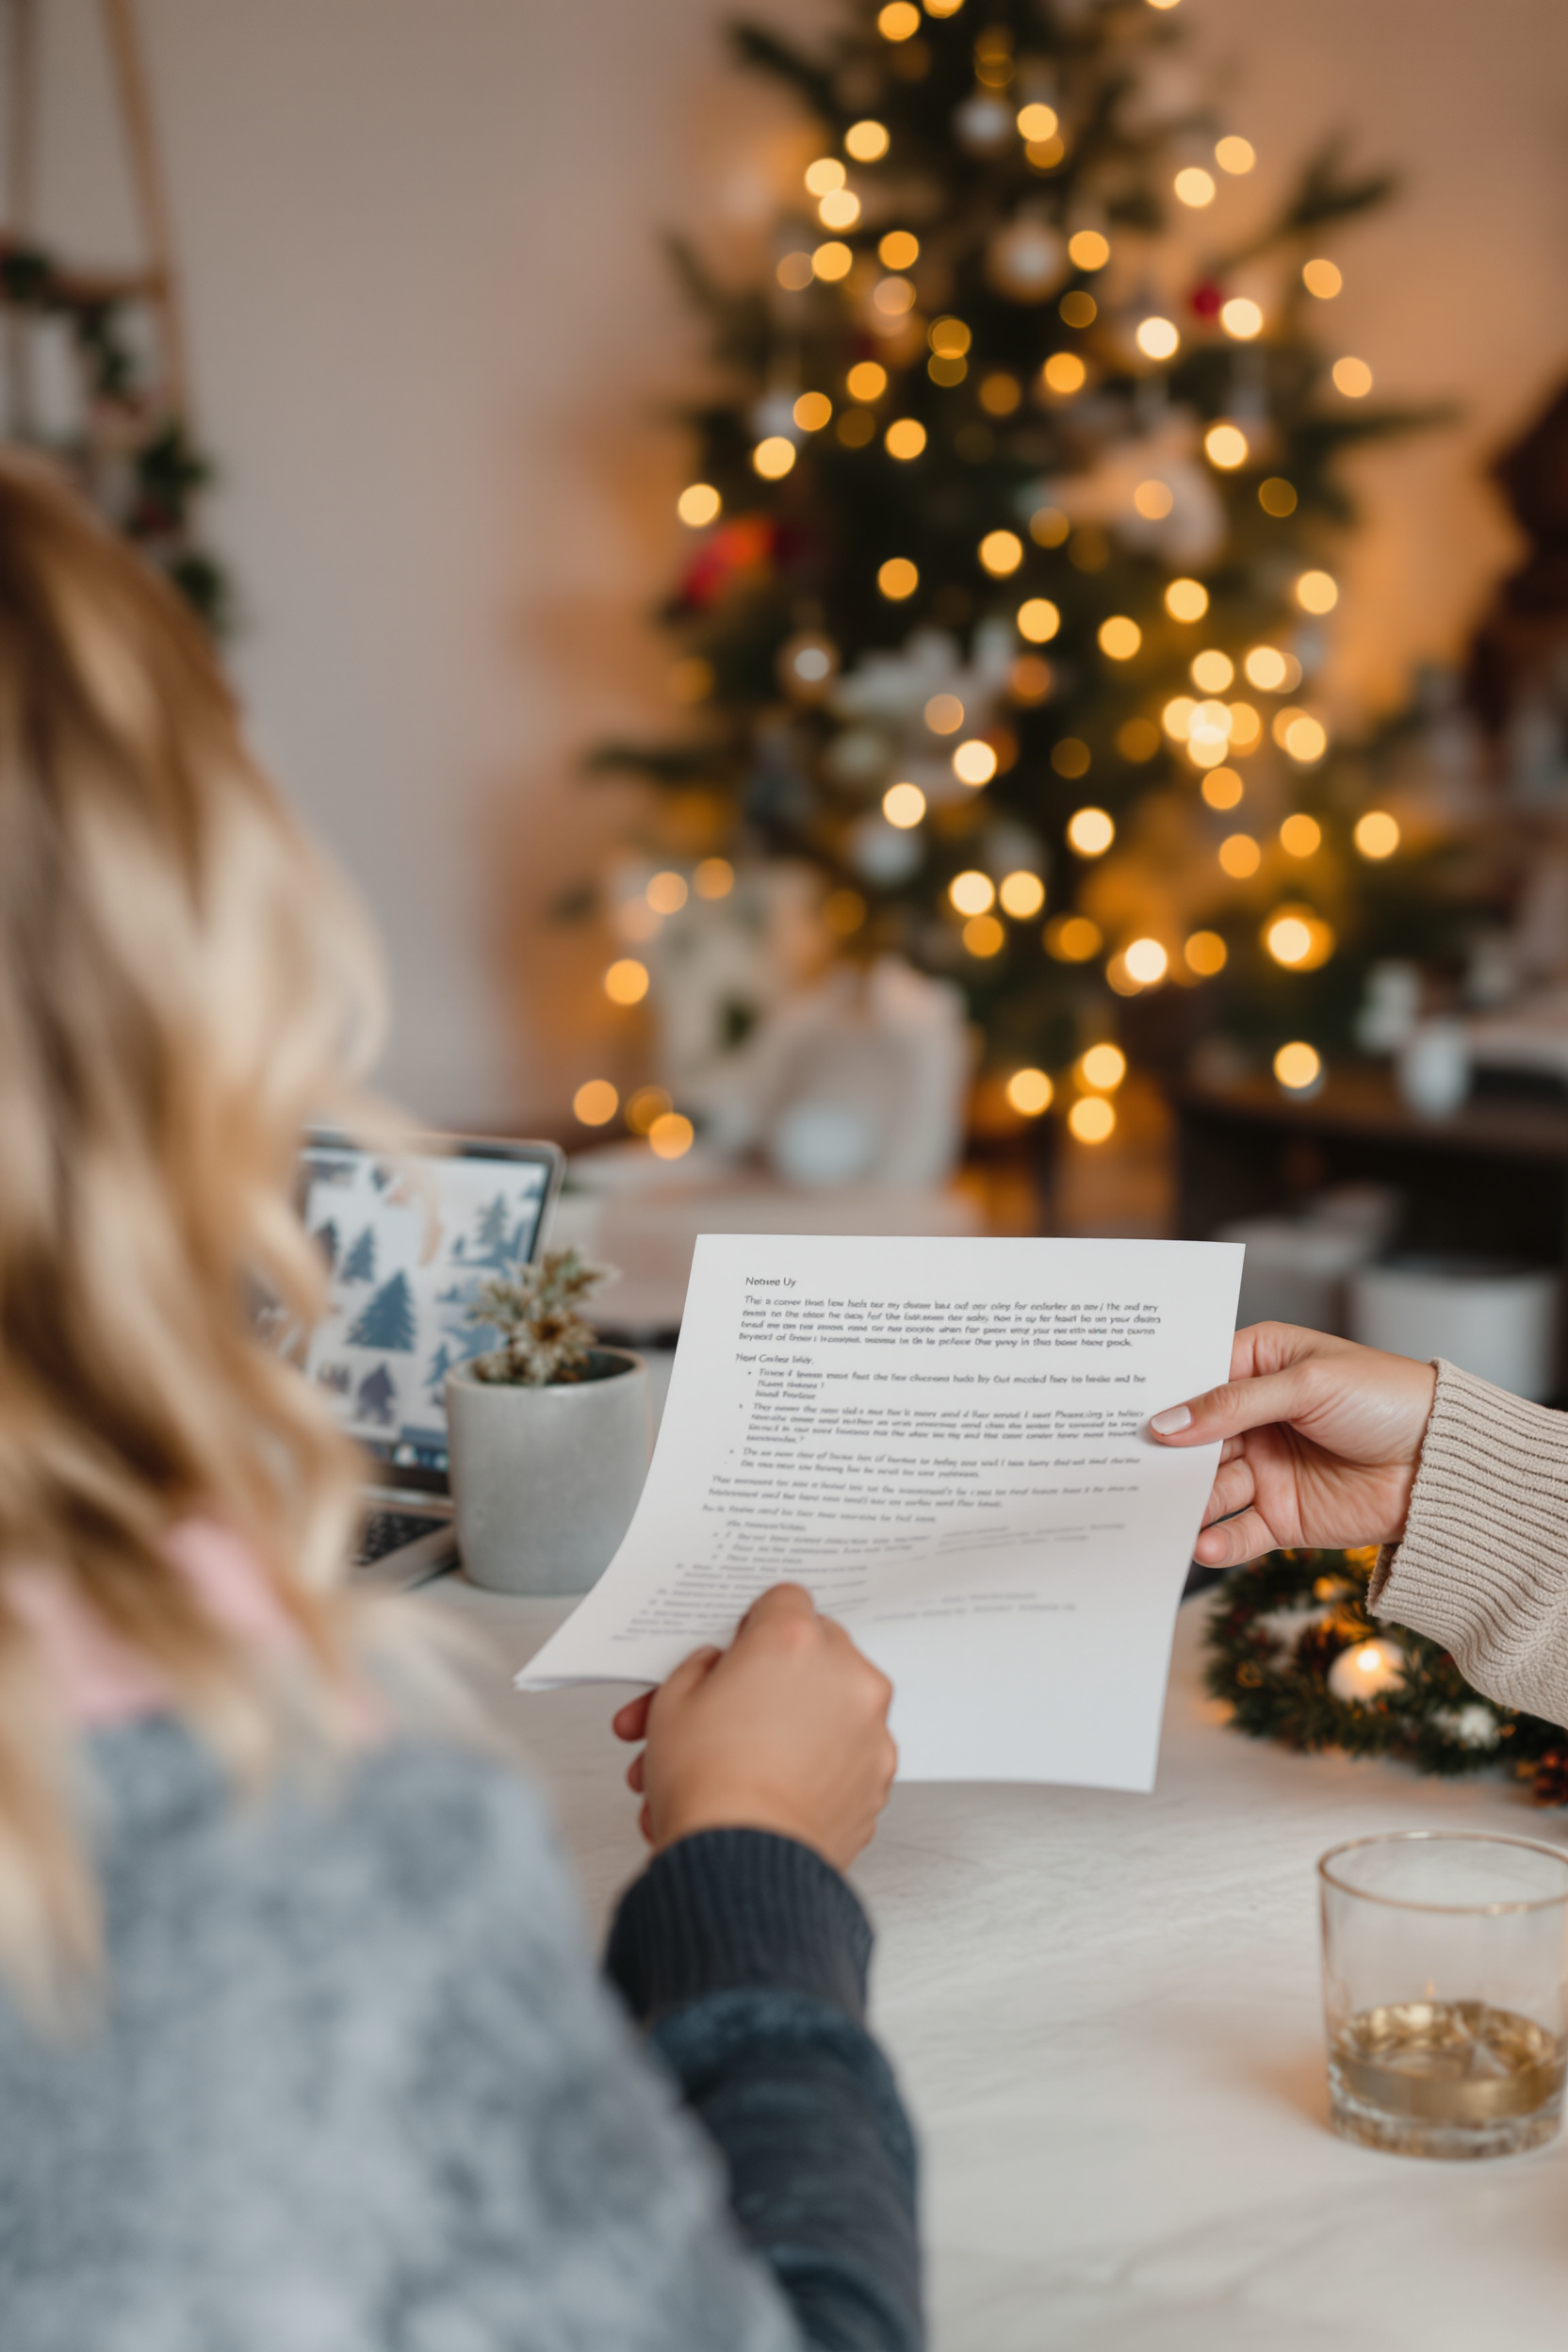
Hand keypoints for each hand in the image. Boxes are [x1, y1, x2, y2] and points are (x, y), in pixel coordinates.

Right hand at [610, 1584, 895, 1872]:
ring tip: (726, 1766)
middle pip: (810, 1653)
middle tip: (723, 1710)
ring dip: (783, 1727)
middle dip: (768, 1679)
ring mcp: (870, 1729)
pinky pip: (841, 1756)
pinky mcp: (877, 1778)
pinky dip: (810, 1767)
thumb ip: (703, 1667)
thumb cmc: (708, 1783)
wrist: (738, 1863)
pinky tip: (762, 1788)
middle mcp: (845, 1676)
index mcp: (794, 1640)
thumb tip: (719, 1670)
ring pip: (825, 1709)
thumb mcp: (673, 1700)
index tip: (737, 1649)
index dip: (752, 1626)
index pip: (783, 1600)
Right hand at [1148, 1321, 1437, 1568]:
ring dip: (1185, 1502)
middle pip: (1193, 1439)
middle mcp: (1255, 1417)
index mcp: (1260, 1365)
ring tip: (1160, 1514)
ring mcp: (1267, 1469)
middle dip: (1161, 1456)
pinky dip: (1218, 1540)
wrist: (1450, 1464)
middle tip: (1121, 1469)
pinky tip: (1203, 1543)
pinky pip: (1238, 1530)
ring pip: (1208, 1489)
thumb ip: (1233, 1405)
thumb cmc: (1388, 1400)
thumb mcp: (1308, 1385)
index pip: (1195, 1379)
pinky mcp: (1282, 1516)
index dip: (1160, 1395)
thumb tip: (1167, 1424)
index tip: (1115, 1409)